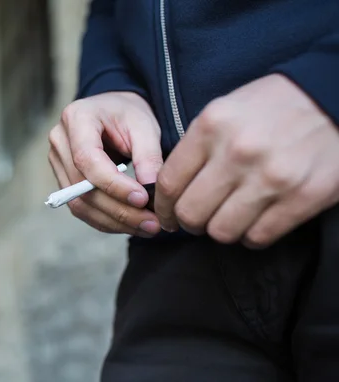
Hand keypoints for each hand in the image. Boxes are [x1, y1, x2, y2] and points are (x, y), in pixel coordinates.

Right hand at [48, 92, 162, 236]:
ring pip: (80, 204)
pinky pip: (81, 208)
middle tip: (152, 223)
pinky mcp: (64, 181)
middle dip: (119, 210)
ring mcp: (58, 163)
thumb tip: (150, 191)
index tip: (142, 199)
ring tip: (147, 227)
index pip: (87, 159)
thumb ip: (148, 156)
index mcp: (77, 118)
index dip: (113, 184)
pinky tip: (132, 225)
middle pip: (82, 187)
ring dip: (114, 221)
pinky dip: (107, 221)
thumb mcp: (144, 126)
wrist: (113, 111)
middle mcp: (60, 141)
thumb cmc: (128, 114)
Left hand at [155, 74, 338, 247]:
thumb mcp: (225, 110)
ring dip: (221, 230)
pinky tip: (256, 220)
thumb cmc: (273, 106)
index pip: (169, 183)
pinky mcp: (302, 197)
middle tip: (197, 219)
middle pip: (191, 213)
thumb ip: (196, 146)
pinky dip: (252, 235)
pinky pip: (258, 237)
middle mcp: (237, 152)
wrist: (334, 97)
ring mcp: (271, 177)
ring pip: (221, 232)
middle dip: (189, 222)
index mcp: (211, 126)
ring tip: (230, 217)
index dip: (163, 207)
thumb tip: (168, 187)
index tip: (167, 214)